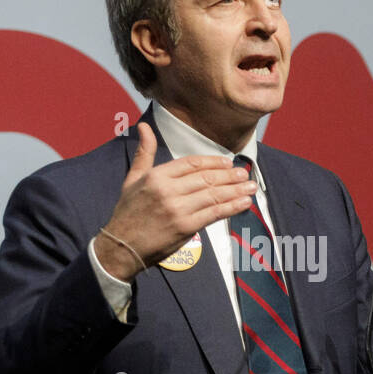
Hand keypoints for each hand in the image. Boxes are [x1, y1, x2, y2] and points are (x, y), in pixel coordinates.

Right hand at [94, 122, 256, 279]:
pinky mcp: (185, 226)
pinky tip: (244, 203)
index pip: (191, 163)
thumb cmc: (128, 213)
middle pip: (206, 178)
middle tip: (245, 173)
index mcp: (157, 176)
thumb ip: (144, 152)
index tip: (227, 163)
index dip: (213, 162)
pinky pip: (214, 213)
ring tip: (251, 186)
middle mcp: (168, 190)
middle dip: (229, 175)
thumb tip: (143, 126)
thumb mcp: (132, 178)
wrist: (121, 247)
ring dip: (236, 190)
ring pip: (213, 194)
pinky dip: (232, 207)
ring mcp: (178, 209)